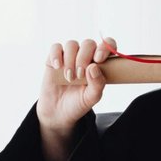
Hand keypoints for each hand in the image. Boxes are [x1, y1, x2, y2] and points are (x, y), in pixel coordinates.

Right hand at [36, 37, 113, 160]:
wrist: (57, 117)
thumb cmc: (78, 108)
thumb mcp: (91, 99)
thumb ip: (98, 85)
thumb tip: (97, 68)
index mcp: (99, 66)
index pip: (108, 46)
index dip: (107, 47)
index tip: (104, 57)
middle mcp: (85, 59)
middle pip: (89, 44)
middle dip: (86, 57)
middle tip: (82, 75)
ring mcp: (68, 59)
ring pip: (73, 44)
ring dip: (72, 59)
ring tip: (70, 77)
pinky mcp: (52, 61)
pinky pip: (55, 47)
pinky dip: (57, 53)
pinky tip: (57, 66)